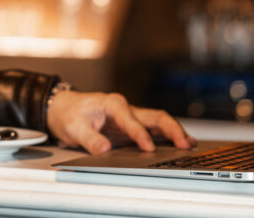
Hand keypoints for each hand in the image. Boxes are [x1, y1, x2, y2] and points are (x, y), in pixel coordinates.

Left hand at [46, 90, 195, 153]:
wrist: (64, 109)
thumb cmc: (69, 114)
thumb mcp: (74, 127)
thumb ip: (90, 139)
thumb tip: (104, 150)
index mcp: (112, 104)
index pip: (131, 120)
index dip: (140, 135)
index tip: (148, 148)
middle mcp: (125, 108)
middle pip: (155, 117)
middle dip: (172, 129)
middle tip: (184, 144)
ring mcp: (131, 118)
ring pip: (159, 123)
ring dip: (174, 132)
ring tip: (189, 145)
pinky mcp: (131, 127)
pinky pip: (154, 131)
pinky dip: (167, 137)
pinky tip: (179, 145)